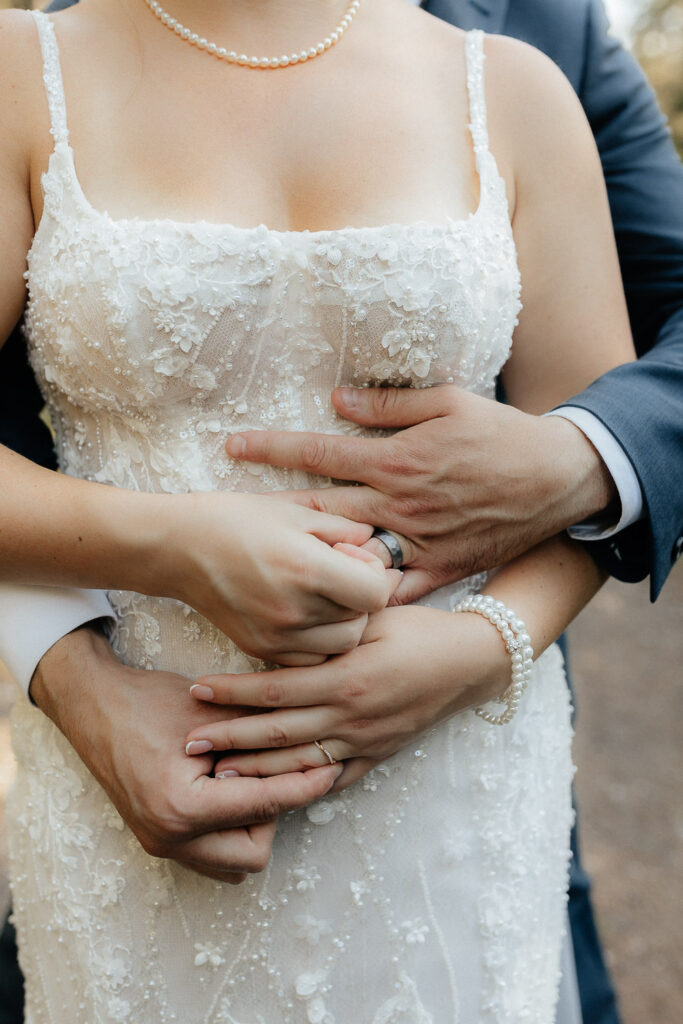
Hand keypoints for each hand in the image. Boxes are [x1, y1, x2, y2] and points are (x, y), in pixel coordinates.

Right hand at [30, 625, 342, 881]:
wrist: (92, 705)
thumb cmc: (148, 701)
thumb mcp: (212, 712)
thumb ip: (262, 735)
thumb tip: (316, 739)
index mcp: (182, 808)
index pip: (265, 806)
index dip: (305, 786)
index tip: (332, 769)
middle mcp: (170, 837)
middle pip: (253, 852)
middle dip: (275, 814)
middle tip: (279, 771)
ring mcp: (160, 844)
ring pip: (233, 861)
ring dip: (253, 826)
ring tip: (253, 778)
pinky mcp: (158, 840)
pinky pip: (211, 853)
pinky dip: (231, 828)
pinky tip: (234, 788)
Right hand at [159, 492, 398, 664]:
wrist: (178, 549)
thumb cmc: (235, 521)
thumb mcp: (295, 511)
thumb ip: (344, 529)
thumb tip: (375, 544)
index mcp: (307, 570)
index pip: (375, 593)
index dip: (376, 574)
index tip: (355, 557)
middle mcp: (295, 611)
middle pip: (362, 622)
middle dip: (363, 598)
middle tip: (343, 574)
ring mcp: (276, 637)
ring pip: (341, 646)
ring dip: (345, 623)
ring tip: (326, 595)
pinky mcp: (261, 650)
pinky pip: (311, 659)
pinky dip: (319, 642)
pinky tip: (307, 614)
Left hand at [185, 605, 509, 789]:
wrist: (472, 662)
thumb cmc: (422, 630)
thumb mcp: (376, 618)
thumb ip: (331, 630)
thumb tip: (285, 629)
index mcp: (346, 678)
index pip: (275, 690)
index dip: (232, 692)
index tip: (197, 690)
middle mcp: (351, 716)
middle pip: (277, 733)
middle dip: (229, 738)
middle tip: (189, 741)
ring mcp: (365, 741)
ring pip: (300, 762)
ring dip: (256, 770)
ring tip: (218, 773)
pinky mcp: (378, 754)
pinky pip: (334, 777)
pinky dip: (302, 785)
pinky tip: (276, 792)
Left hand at [226, 386, 616, 602]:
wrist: (558, 477)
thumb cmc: (501, 434)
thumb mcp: (448, 402)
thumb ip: (388, 404)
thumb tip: (337, 399)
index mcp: (396, 459)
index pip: (320, 452)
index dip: (271, 448)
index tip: (231, 445)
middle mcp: (399, 504)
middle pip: (321, 508)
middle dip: (272, 511)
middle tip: (229, 519)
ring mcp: (419, 541)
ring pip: (350, 556)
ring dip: (308, 562)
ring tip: (265, 570)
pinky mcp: (441, 568)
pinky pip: (395, 590)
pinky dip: (363, 602)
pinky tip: (330, 612)